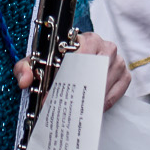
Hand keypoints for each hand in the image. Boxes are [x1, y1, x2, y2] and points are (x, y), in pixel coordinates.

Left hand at [11, 32, 130, 110]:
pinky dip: (104, 102)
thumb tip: (25, 81)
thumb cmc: (58, 60)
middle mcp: (105, 47)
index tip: (51, 95)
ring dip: (89, 99)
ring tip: (74, 111)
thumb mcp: (38, 61)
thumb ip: (25, 67)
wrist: (76, 60)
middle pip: (93, 71)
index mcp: (85, 38)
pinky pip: (117, 93)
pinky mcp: (125, 75)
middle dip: (77, 91)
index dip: (65, 76)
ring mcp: (117, 61)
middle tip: (62, 107)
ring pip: (105, 84)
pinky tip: (90, 109)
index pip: (79, 55)